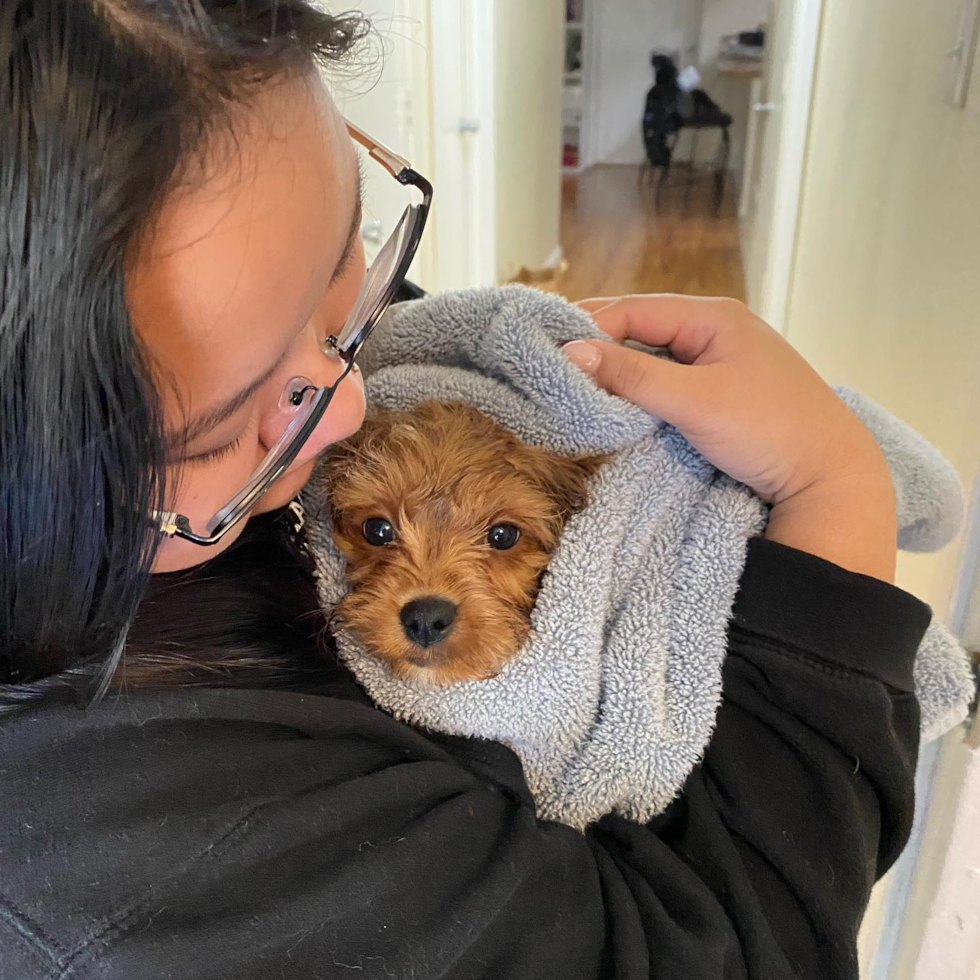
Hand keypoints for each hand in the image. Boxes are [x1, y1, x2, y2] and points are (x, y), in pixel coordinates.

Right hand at [564, 294, 896, 579]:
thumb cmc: (769, 430)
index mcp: (712, 315)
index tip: (545, 351)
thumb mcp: (695, 401)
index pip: (632, 309)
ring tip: (572, 383)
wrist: (830, 476)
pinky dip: (638, 386)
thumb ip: (632, 376)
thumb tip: (570, 353)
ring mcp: (719, 358)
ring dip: (615, 367)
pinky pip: (667, 378)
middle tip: (549, 365)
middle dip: (596, 344)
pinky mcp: (720, 389)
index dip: (587, 327)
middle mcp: (714, 327)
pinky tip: (614, 400)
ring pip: (651, 354)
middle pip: (639, 327)